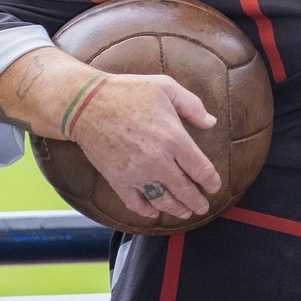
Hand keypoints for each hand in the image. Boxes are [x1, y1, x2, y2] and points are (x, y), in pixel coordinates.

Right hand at [72, 73, 222, 222]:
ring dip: (177, 210)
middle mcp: (158, 161)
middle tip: (203, 207)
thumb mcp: (167, 87)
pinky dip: (146, 211)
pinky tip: (153, 212)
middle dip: (197, 202)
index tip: (214, 186)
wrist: (86, 105)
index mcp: (174, 139)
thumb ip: (193, 106)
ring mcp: (137, 173)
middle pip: (185, 191)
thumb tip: (211, 122)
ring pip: (163, 201)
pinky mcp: (117, 180)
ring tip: (184, 212)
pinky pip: (135, 203)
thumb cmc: (128, 92)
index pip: (201, 170)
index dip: (211, 182)